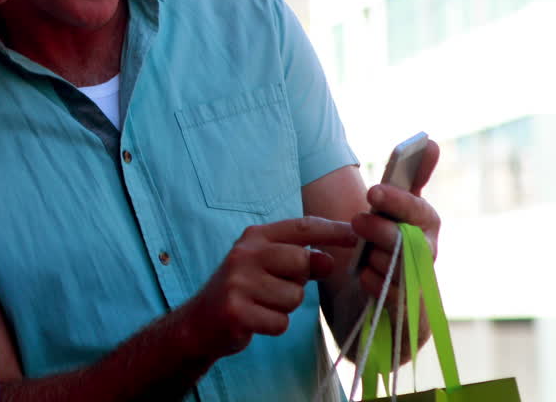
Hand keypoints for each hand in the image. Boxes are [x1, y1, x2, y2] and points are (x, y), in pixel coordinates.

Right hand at [185, 217, 358, 358]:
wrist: (199, 322)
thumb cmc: (241, 291)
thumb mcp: (267, 268)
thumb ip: (297, 261)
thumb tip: (329, 262)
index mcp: (254, 238)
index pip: (301, 228)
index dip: (332, 230)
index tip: (356, 234)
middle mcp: (244, 254)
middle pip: (301, 261)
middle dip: (300, 281)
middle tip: (278, 288)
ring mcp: (238, 282)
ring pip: (293, 297)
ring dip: (285, 308)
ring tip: (262, 305)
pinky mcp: (236, 310)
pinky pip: (280, 322)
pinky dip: (274, 326)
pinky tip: (255, 321)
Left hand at [352, 139, 441, 301]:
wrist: (381, 288)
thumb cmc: (388, 239)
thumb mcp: (394, 207)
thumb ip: (410, 176)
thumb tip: (428, 141)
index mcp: (425, 225)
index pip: (419, 210)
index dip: (398, 201)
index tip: (372, 191)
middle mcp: (426, 252)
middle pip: (410, 240)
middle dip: (382, 230)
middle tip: (357, 221)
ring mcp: (418, 280)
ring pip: (398, 267)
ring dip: (376, 257)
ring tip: (361, 252)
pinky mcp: (407, 307)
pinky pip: (389, 294)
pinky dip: (372, 281)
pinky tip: (362, 275)